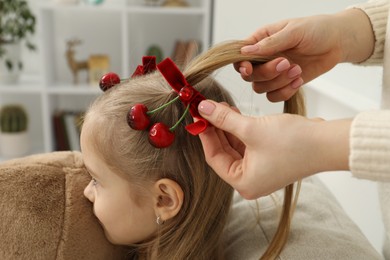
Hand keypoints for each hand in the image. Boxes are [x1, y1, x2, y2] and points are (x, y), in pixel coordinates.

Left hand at [197, 100, 350, 198]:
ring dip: (226, 127)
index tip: (196, 115)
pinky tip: (233, 113)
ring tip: (218, 106)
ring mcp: (260, 170)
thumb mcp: (252, 129)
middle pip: (223, 151)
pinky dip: (239, 130)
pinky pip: (247, 144)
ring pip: (234, 146)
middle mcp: (250, 180)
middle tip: (206, 107)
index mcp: (244, 182)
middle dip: (215, 128)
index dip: (204, 134)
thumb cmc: (293, 142)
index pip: (214, 157)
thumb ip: (224, 119)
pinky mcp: (268, 160)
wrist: (328, 143)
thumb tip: (203, 108)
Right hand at [236, 8, 373, 101]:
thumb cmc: (317, 29)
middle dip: (268, 73)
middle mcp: (264, 58)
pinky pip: (274, 96)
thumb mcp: (294, 31)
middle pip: (250, 76)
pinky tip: (299, 80)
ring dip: (279, 82)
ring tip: (298, 70)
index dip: (241, 65)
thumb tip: (246, 52)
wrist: (338, 42)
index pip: (240, 56)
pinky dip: (285, 92)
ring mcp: (273, 73)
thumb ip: (270, 43)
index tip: (249, 69)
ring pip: (261, 88)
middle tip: (287, 63)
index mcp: (261, 41)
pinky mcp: (284, 84)